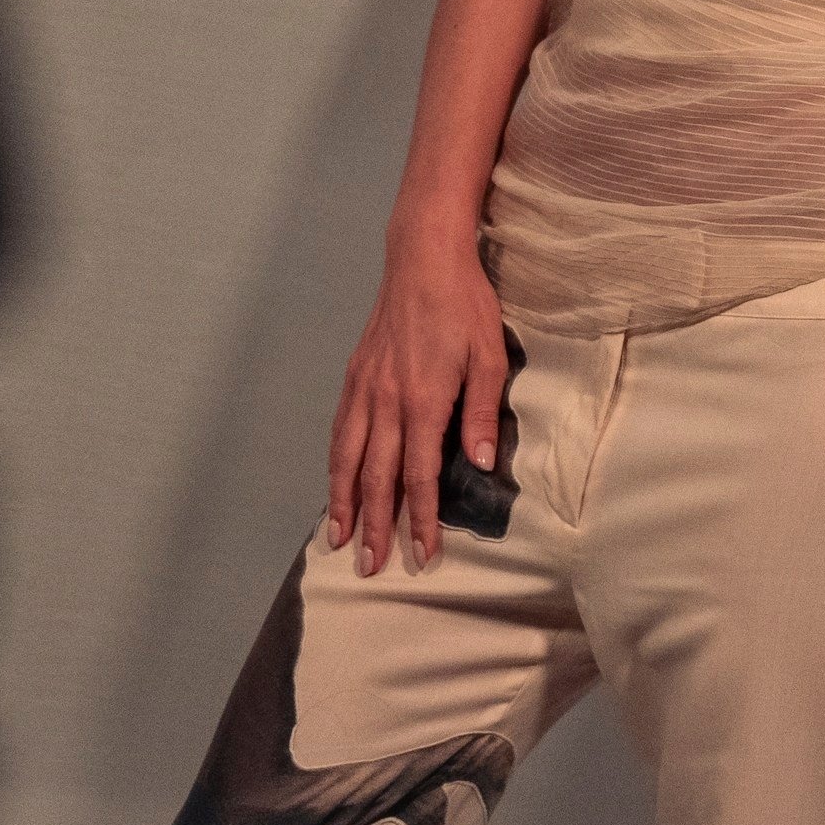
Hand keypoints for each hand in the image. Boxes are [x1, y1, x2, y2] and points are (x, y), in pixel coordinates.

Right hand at [325, 237, 508, 575]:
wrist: (423, 257)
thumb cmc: (464, 305)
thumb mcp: (489, 356)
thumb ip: (483, 413)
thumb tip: (479, 465)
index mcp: (423, 400)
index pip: (420, 475)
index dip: (421, 520)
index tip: (423, 555)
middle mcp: (386, 400)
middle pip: (375, 476)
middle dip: (374, 526)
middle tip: (371, 567)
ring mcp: (365, 388)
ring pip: (347, 458)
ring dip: (342, 502)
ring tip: (339, 539)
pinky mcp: (355, 376)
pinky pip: (340, 430)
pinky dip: (335, 464)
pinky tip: (336, 482)